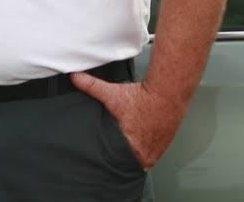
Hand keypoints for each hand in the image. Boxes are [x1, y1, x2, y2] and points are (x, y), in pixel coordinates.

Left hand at [69, 74, 186, 169]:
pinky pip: (153, 152)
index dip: (111, 161)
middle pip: (130, 163)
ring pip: (143, 159)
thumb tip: (75, 79)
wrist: (168, 94)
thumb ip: (92, 86)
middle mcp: (147, 153)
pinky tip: (142, 142)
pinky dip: (147, 148)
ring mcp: (158, 150)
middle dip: (122, 158)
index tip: (106, 158)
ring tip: (129, 147)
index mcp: (133, 147)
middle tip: (116, 150)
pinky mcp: (165, 144)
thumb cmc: (144, 98)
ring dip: (136, 154)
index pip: (118, 164)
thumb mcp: (113, 93)